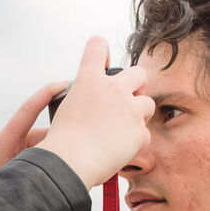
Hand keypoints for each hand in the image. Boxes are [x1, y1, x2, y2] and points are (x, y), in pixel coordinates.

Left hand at [0, 81, 68, 190]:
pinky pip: (39, 157)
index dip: (48, 93)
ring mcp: (11, 154)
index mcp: (3, 141)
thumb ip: (41, 159)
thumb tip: (65, 151)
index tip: (67, 83)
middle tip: (86, 138)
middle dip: (65, 136)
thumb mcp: (18, 176)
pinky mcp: (16, 165)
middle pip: (44, 132)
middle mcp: (7, 143)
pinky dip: (53, 163)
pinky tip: (68, 173)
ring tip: (78, 164)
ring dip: (61, 155)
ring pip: (46, 147)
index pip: (29, 109)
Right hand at [38, 36, 154, 189]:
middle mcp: (113, 89)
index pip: (97, 47)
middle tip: (126, 102)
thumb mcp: (65, 111)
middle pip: (139, 73)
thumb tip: (95, 106)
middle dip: (136, 86)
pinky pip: (145, 134)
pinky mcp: (139, 131)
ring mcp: (129, 109)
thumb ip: (85, 100)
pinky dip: (134, 143)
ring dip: (138, 115)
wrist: (70, 163)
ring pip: (147, 104)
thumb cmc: (62, 143)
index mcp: (89, 80)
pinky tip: (119, 150)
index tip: (102, 59)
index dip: (100, 50)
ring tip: (121, 131)